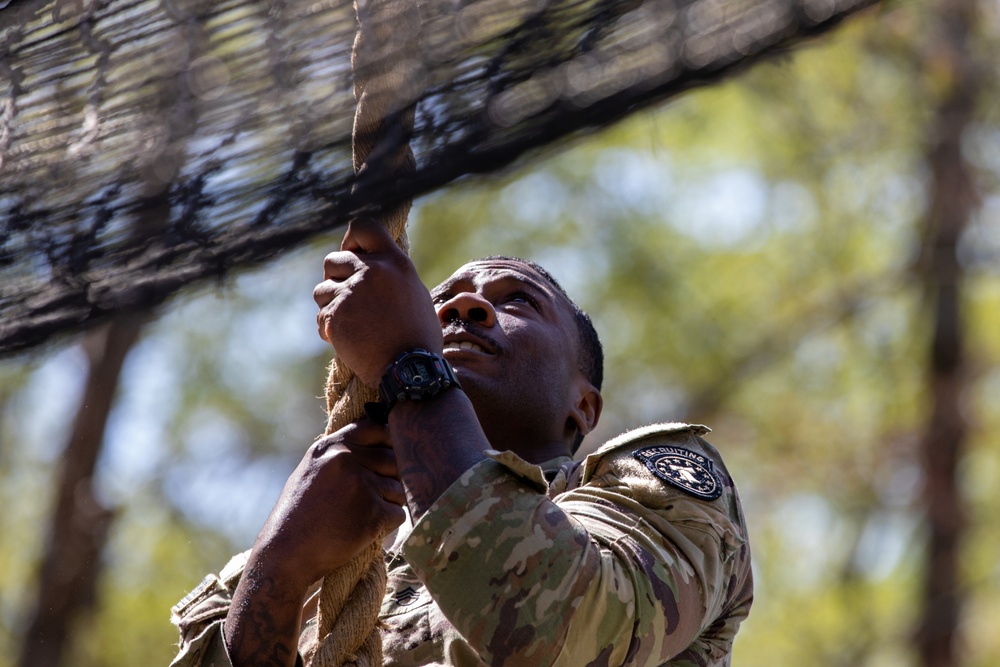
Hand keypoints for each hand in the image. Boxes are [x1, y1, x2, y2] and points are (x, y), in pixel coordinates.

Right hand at [250, 419, 404, 590]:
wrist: (285, 554)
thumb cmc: (298, 516)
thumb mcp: (312, 471)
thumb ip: (341, 456)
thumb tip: (383, 449)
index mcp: (331, 447)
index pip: (376, 428)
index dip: (389, 441)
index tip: (390, 454)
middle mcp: (346, 460)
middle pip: (394, 460)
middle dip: (391, 479)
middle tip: (375, 497)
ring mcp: (361, 485)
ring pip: (399, 489)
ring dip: (389, 504)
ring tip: (362, 516)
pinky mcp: (372, 512)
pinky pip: (398, 514)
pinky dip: (388, 525)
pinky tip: (366, 530)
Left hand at [313, 219, 442, 386]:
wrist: (412, 369)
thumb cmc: (418, 337)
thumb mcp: (414, 294)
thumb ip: (390, 276)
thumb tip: (372, 266)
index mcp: (395, 262)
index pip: (362, 226)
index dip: (350, 240)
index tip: (351, 254)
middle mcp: (371, 271)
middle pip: (332, 260)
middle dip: (335, 278)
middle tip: (347, 298)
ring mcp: (351, 293)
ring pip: (321, 290)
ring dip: (330, 306)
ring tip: (350, 324)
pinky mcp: (336, 316)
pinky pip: (321, 317)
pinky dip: (329, 329)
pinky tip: (347, 341)